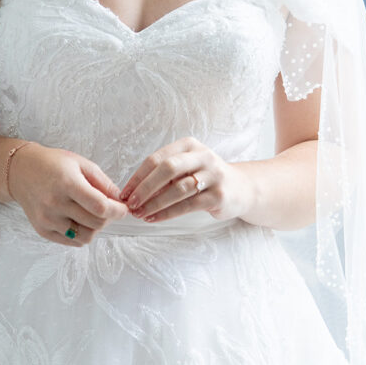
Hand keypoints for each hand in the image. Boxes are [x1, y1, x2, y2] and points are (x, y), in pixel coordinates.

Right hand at [7, 142, 128, 245]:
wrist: (21, 171)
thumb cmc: (52, 164)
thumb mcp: (81, 164)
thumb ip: (102, 182)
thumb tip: (120, 200)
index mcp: (67, 183)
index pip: (100, 206)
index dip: (117, 210)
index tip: (123, 208)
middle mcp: (55, 203)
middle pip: (95, 223)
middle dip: (108, 218)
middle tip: (108, 209)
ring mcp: (47, 219)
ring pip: (85, 236)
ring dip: (96, 228)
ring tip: (93, 215)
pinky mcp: (42, 230)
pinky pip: (72, 241)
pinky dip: (82, 234)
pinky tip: (80, 220)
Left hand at [119, 136, 253, 223]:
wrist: (241, 188)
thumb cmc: (205, 178)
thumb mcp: (187, 167)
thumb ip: (164, 175)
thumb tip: (132, 192)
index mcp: (189, 146)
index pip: (157, 158)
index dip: (138, 177)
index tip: (124, 193)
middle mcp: (202, 156)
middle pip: (167, 169)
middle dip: (145, 188)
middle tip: (131, 203)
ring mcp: (213, 175)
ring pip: (177, 189)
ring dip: (155, 203)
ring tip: (140, 214)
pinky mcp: (218, 195)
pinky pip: (187, 205)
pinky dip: (167, 213)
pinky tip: (155, 219)